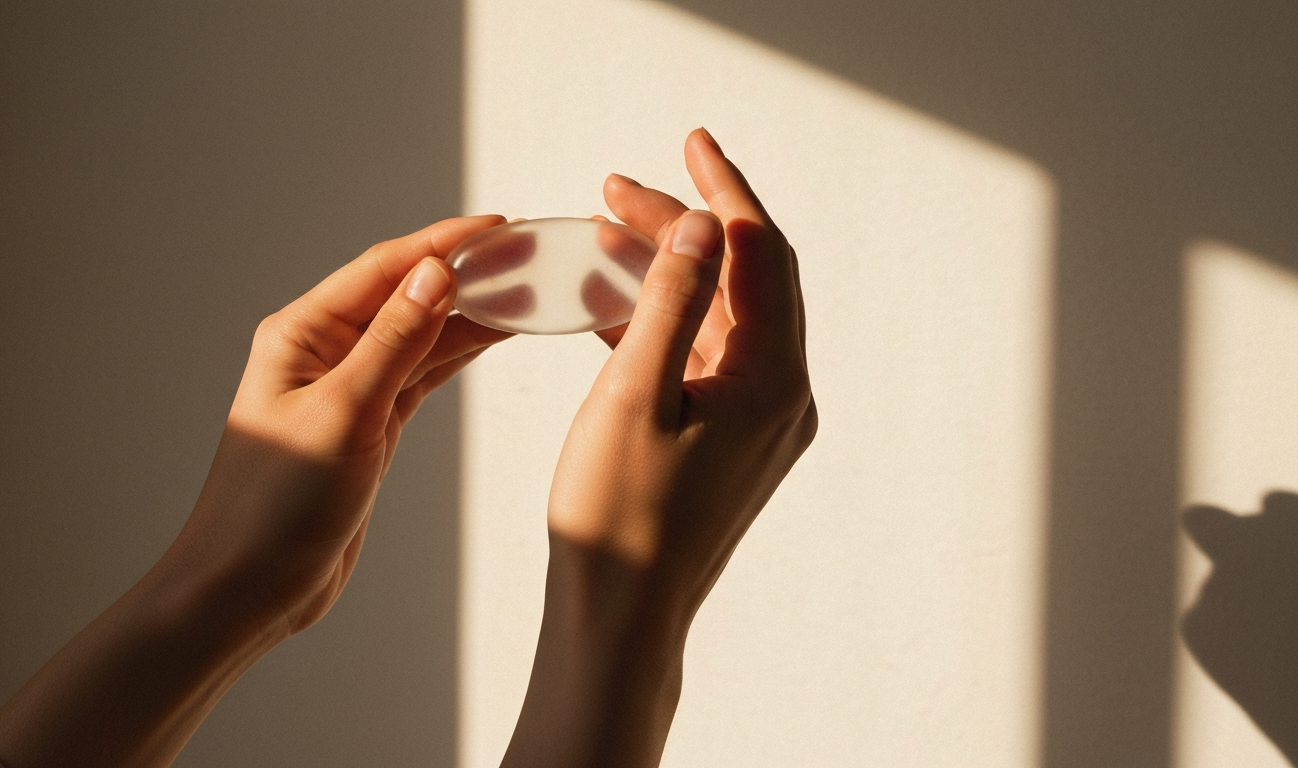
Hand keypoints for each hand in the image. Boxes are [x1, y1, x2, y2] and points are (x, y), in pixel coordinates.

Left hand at [0, 216, 510, 767]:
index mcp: (302, 334)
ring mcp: (348, 388)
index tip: (500, 227)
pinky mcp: (368, 425)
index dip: (445, 243)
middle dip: (466, 273)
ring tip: (524, 291)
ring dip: (469, 314)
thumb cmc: (273, 508)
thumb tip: (435, 273)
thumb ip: (394, 343)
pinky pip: (420, 374)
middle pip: (406, 294)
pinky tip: (491, 337)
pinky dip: (456, 355)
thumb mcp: (344, 416)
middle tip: (527, 256)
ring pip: (420, 334)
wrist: (249, 586)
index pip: (384, 269)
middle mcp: (324, 352)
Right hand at [502, 129, 815, 767]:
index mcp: (773, 379)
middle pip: (745, 278)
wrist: (619, 620)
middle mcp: (783, 396)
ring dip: (671, 271)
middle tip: (618, 189)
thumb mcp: (633, 392)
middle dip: (686, 224)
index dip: (722, 189)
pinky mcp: (732, 443)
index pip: (760, 253)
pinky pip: (706, 358)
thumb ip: (671, 298)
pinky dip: (666, 321)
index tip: (687, 140)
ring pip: (722, 317)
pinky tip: (613, 303)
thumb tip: (703, 221)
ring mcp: (761, 423)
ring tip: (606, 235)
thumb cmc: (618, 517)